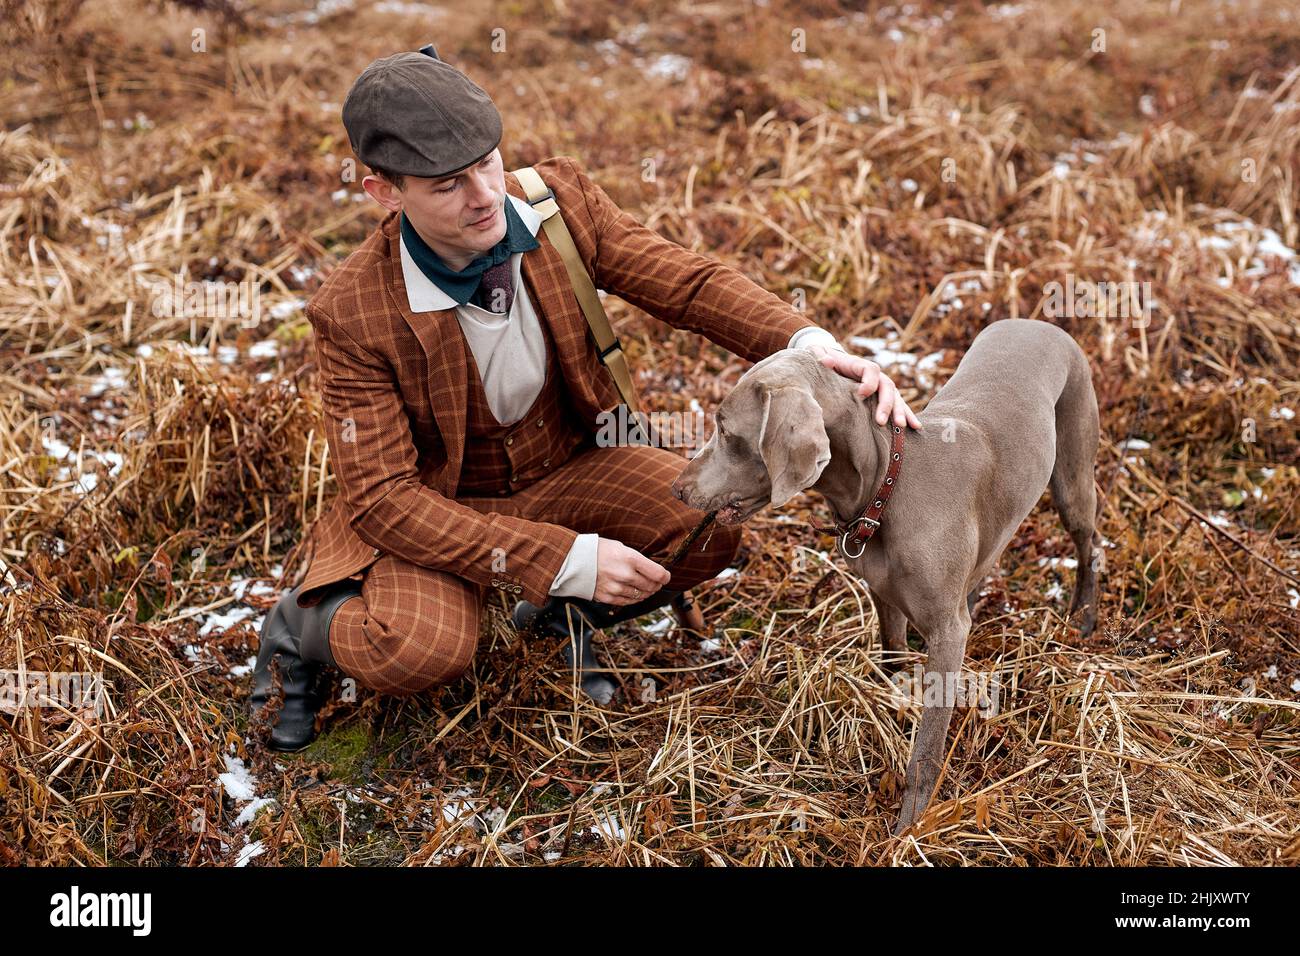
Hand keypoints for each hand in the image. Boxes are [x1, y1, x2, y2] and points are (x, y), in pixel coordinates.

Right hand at [593, 538, 670, 604]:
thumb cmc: (598, 551)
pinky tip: (634, 593)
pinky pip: (628, 602)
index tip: (665, 576)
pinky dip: (634, 598)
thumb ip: (637, 560)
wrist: (574, 561)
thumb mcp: (621, 547)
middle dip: (656, 585)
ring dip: (646, 592)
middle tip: (656, 582)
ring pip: (641, 596)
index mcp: (630, 559)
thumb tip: (652, 571)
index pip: (658, 574)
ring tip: (646, 588)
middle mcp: (625, 575)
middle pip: (652, 586)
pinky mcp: (608, 598)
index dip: (665, 577)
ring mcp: (617, 588)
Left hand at [805, 344, 921, 429]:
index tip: (861, 394)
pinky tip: (916, 427)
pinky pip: (898, 406)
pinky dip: (907, 415)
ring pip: (896, 398)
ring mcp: (882, 387)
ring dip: (900, 412)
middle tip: (881, 421)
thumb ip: (822, 357)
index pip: (871, 371)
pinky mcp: (884, 397)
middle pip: (887, 387)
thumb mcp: (821, 356)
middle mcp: (876, 376)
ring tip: (905, 426)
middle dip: (886, 405)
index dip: (868, 382)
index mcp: (861, 365)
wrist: (832, 363)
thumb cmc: (826, 361)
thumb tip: (825, 361)